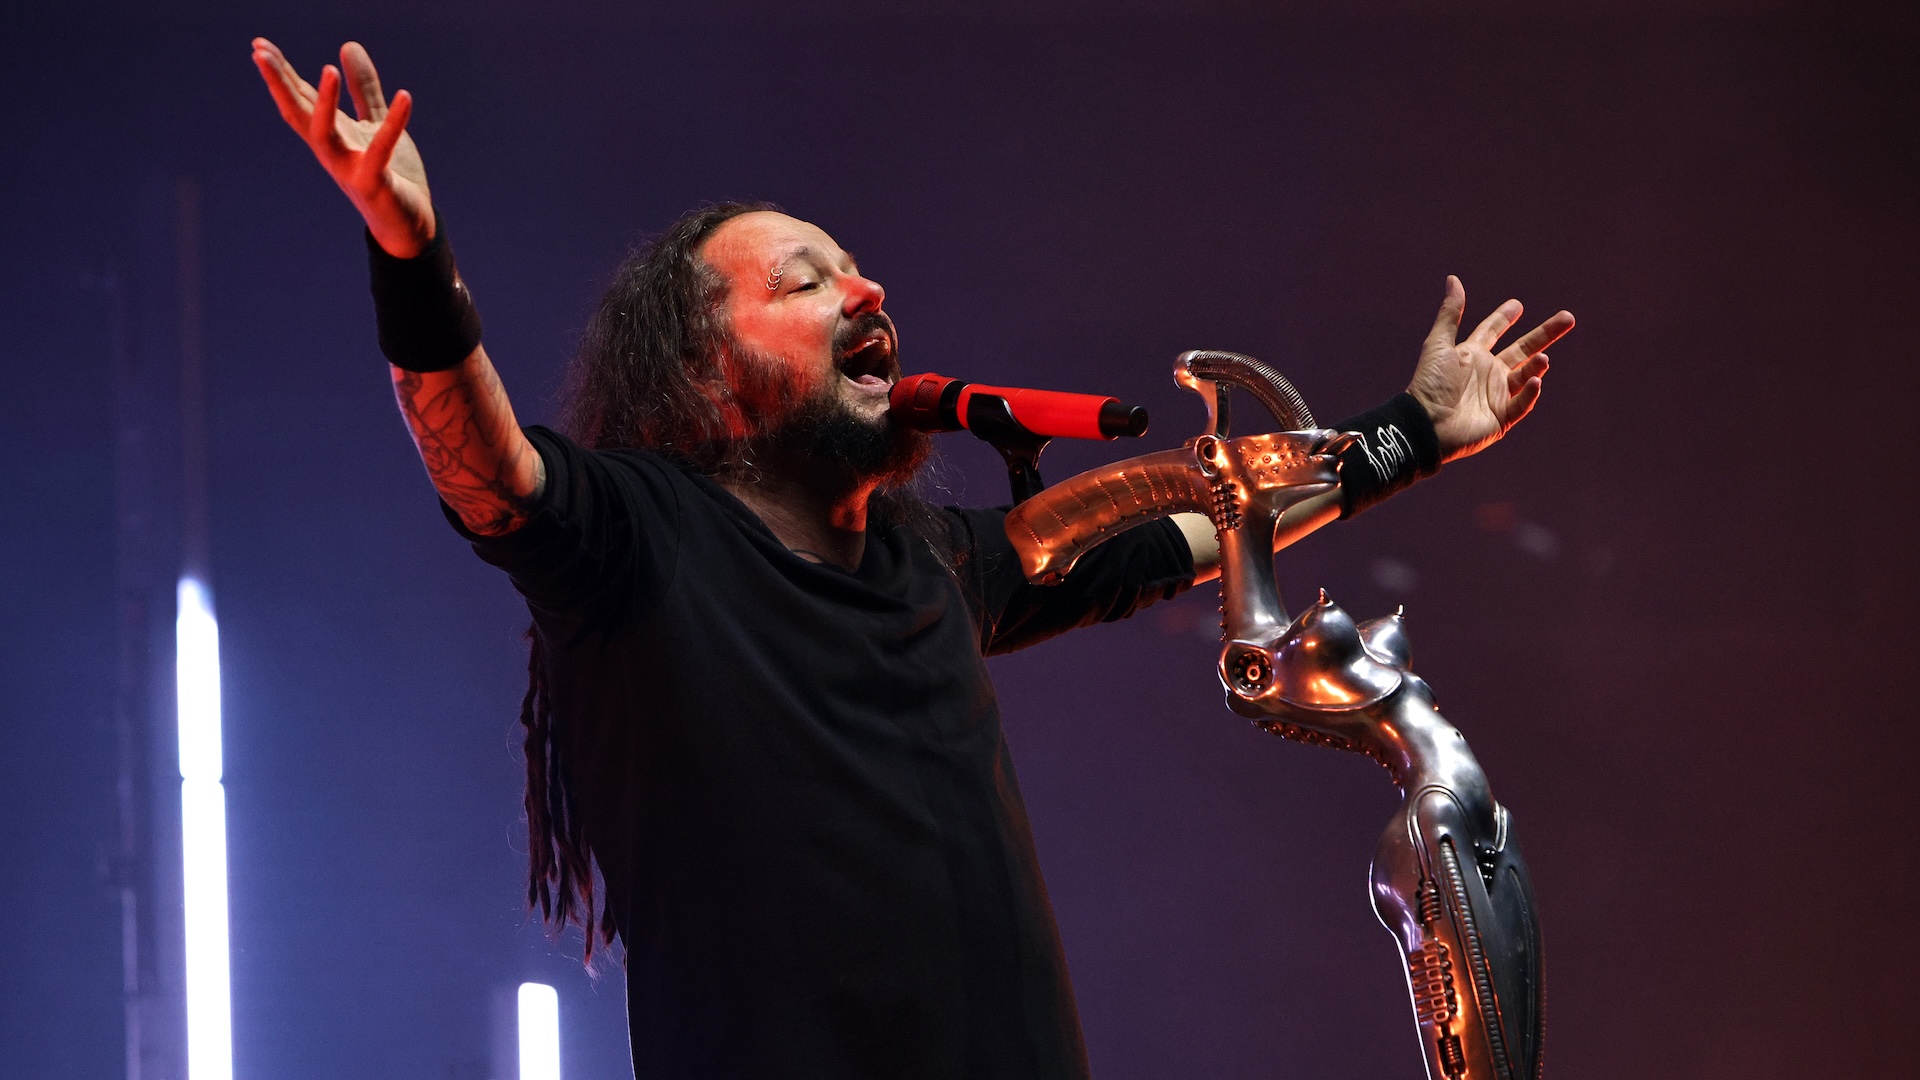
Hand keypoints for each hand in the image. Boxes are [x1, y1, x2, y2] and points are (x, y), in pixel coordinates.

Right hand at [251, 38, 433, 257]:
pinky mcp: (374, 183)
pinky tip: (405, 97)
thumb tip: (347, 46)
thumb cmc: (389, 173)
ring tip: (328, 68)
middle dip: (279, 84)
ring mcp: (349, 168)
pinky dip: (394, 124)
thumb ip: (363, 88)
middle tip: (259, 51)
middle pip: (298, 114)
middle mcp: (332, 151)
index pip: (299, 100)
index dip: (280, 74)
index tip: (259, 44)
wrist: (407, 223)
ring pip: (325, 134)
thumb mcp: (374, 123)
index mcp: (330, 135)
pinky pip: (381, 151)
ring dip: (324, 103)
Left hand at [1406, 276, 1574, 462]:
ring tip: (1544, 358)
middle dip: (1545, 334)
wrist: (1425, 424)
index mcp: (1472, 355)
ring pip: (1526, 376)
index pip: (1492, 331)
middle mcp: (1487, 374)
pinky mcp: (1501, 418)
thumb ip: (1450, 313)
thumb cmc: (1429, 384)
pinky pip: (1522, 403)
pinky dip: (1530, 392)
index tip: (1517, 305)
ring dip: (1536, 366)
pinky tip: (1535, 380)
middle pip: (1522, 350)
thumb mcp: (1439, 344)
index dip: (1504, 318)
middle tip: (1568, 318)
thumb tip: (1453, 279)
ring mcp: (1496, 396)